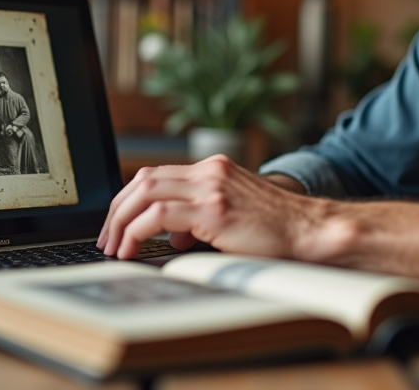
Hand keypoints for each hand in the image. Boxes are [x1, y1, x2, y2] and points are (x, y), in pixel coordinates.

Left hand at [98, 155, 324, 259]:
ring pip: (145, 192)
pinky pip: (159, 214)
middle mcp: (210, 171)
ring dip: (122, 220)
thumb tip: (174, 236)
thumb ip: (201, 219)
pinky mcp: (214, 208)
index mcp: (214, 169)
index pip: (156, 175)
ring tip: (115, 247)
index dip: (129, 200)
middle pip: (143, 179)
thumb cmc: (278, 232)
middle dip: (117, 210)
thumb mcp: (232, 217)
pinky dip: (137, 231)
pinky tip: (132, 249)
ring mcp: (212, 187)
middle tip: (107, 238)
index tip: (118, 225)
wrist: (311, 233)